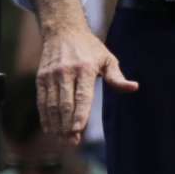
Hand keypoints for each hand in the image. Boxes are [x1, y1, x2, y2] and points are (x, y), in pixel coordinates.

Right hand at [34, 9, 134, 146]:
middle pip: (65, 104)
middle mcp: (66, 72)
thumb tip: (134, 87)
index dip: (79, 114)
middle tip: (72, 142)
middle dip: (67, 125)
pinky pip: (42, 101)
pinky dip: (45, 117)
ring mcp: (51, 75)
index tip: (78, 130)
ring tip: (62, 139)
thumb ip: (117, 77)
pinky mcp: (41, 77)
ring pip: (51, 105)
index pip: (82, 96)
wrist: (63, 31)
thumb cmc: (90, 48)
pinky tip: (49, 129)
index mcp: (85, 69)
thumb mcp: (107, 59)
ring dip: (56, 125)